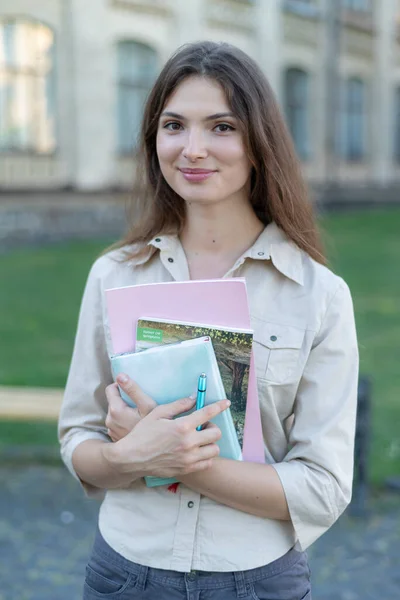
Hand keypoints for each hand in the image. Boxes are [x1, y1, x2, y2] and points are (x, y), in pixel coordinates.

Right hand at [103, 388, 229, 478]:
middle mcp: (188, 442)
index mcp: (182, 426)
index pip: (208, 413)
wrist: (131, 458)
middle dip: (212, 427)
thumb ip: (178, 405)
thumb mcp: (158, 413)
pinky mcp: (186, 469)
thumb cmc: (143, 433)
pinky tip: (196, 451)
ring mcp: (188, 458)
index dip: (219, 406)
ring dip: (210, 443)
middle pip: (216, 433)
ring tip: (199, 440)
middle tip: (203, 426)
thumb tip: (193, 399)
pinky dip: (206, 456)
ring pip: (214, 450)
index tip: (226, 403)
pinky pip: (207, 463)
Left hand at [105, 375, 156, 441]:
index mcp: (115, 410)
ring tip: (138, 415)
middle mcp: (109, 421)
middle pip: (114, 401)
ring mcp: (111, 431)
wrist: (152, 453)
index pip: (110, 389)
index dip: (121, 386)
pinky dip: (124, 422)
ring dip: (124, 411)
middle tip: (138, 403)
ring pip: (115, 413)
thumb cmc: (152, 428)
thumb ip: (133, 389)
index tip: (132, 390)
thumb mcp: (147, 405)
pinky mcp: (115, 438)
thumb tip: (120, 375)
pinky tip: (135, 425)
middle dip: (124, 400)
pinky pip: (117, 424)